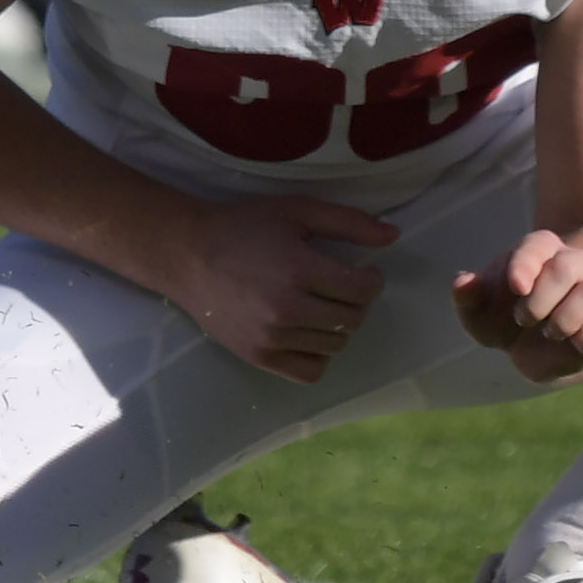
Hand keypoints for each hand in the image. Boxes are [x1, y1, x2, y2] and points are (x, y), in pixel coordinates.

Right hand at [173, 194, 396, 382]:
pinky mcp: (258, 357)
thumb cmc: (245, 227)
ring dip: (338, 326)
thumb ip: (349, 222)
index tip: (365, 272)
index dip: (373, 281)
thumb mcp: (297, 210)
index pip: (361, 290)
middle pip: (351, 320)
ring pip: (334, 345)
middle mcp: (287, 309)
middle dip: (357, 303)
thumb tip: (394, 236)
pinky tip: (309, 333)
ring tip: (322, 306)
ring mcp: (271, 338)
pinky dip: (319, 355)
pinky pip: (310, 371)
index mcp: (298, 270)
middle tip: (341, 287)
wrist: (188, 255)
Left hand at [452, 228, 582, 384]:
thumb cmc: (503, 319)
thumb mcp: (479, 314)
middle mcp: (571, 266)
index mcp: (538, 252)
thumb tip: (462, 283)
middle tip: (524, 319)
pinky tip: (576, 344)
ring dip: (566, 318)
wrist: (532, 349)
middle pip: (567, 266)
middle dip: (541, 299)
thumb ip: (468, 298)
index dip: (527, 264)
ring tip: (550, 331)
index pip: (538, 245)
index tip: (516, 287)